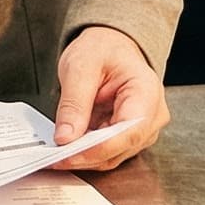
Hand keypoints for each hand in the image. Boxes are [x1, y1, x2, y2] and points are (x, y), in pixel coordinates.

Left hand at [49, 26, 169, 170]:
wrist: (111, 46)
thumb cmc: (102, 50)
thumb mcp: (80, 67)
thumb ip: (74, 102)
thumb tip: (65, 137)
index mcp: (146, 92)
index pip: (128, 131)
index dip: (98, 147)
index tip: (68, 153)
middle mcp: (152, 115)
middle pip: (121, 147)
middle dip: (86, 155)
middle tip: (53, 157)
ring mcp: (143, 128)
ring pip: (114, 155)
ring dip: (84, 157)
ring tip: (54, 154)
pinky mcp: (129, 135)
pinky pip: (108, 151)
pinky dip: (86, 152)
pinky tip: (66, 149)